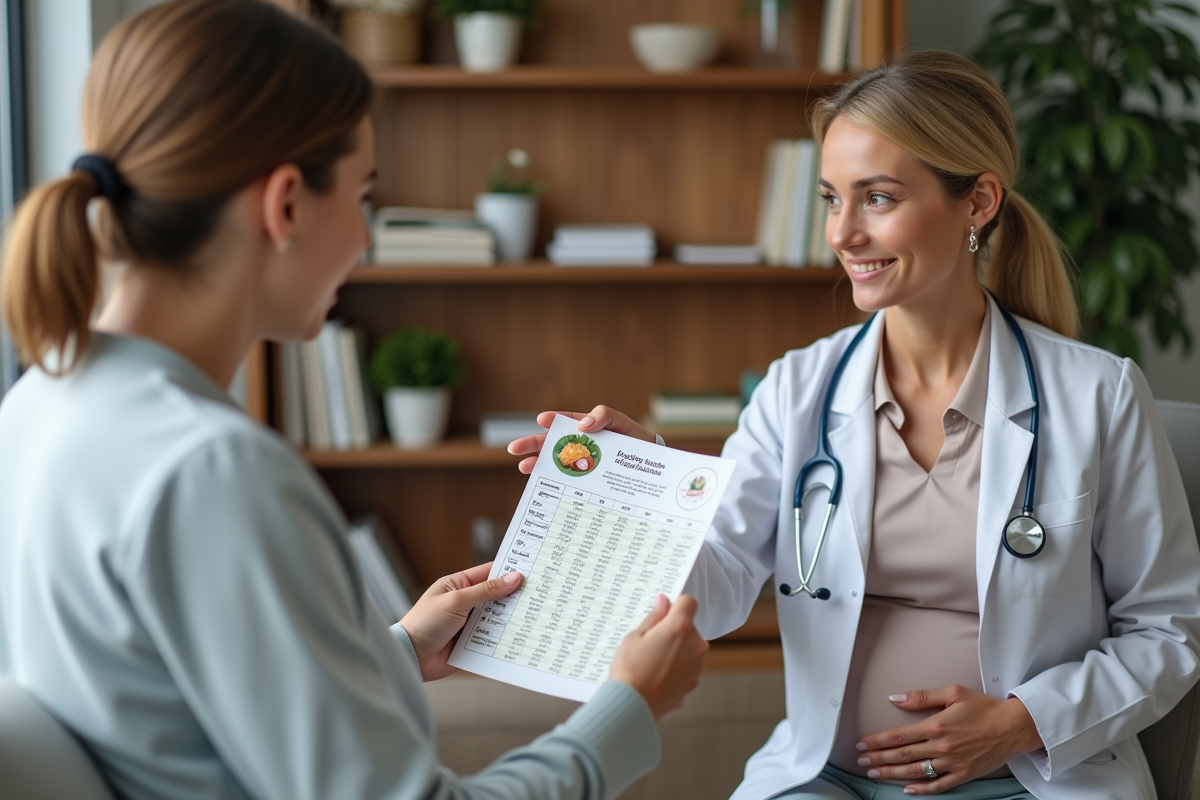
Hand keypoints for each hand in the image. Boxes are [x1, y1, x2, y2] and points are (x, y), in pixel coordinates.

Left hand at [399, 562, 522, 681]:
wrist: (411, 657)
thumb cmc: (425, 623)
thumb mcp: (456, 600)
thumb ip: (486, 591)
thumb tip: (512, 578)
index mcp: (458, 585)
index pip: (488, 573)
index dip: (507, 571)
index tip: (529, 570)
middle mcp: (465, 602)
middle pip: (495, 595)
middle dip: (513, 596)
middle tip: (536, 594)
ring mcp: (468, 622)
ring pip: (496, 617)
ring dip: (509, 617)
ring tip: (532, 614)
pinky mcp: (471, 641)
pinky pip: (492, 636)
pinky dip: (503, 635)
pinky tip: (518, 634)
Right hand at [507, 405, 656, 474]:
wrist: (653, 467)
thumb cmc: (637, 440)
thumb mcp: (623, 423)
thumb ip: (604, 417)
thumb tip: (582, 424)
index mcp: (589, 428)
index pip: (567, 421)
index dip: (554, 420)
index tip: (542, 420)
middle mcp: (582, 445)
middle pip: (554, 443)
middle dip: (534, 444)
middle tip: (514, 448)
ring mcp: (584, 463)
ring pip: (557, 462)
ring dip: (539, 464)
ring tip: (525, 467)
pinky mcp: (587, 479)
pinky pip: (568, 479)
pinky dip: (555, 481)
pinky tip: (544, 484)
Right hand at [608, 594, 708, 719]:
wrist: (632, 707)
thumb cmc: (630, 670)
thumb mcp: (635, 636)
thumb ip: (654, 617)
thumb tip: (663, 602)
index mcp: (680, 628)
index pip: (689, 602)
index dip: (676, 604)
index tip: (663, 612)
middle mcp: (695, 646)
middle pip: (689, 627)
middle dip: (673, 629)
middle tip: (650, 641)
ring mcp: (696, 666)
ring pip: (689, 647)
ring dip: (676, 649)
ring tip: (651, 661)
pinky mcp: (692, 682)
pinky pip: (686, 666)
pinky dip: (675, 667)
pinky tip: (656, 674)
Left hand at [855, 685, 1043, 794]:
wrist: (1013, 727)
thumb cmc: (984, 707)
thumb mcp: (952, 693)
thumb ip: (921, 697)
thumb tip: (894, 698)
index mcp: (937, 725)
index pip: (899, 736)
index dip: (877, 741)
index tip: (862, 743)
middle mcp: (942, 747)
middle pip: (902, 755)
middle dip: (879, 758)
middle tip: (861, 761)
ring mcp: (952, 763)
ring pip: (916, 771)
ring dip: (892, 774)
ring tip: (874, 774)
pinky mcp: (963, 775)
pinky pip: (938, 785)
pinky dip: (922, 790)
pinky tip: (907, 790)